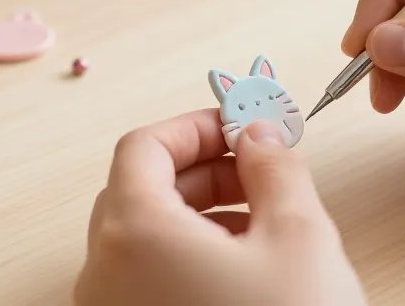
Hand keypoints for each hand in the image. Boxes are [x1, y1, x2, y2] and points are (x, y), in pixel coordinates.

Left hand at [74, 109, 365, 305]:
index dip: (196, 127)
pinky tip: (242, 269)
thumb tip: (258, 134)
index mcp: (134, 233)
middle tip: (258, 168)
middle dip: (202, 170)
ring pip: (144, 238)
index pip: (144, 148)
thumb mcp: (299, 234)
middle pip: (139, 190)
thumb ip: (274, 166)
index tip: (241, 124)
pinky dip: (188, 256)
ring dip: (199, 213)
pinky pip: (147, 281)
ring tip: (262, 220)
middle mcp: (104, 275)